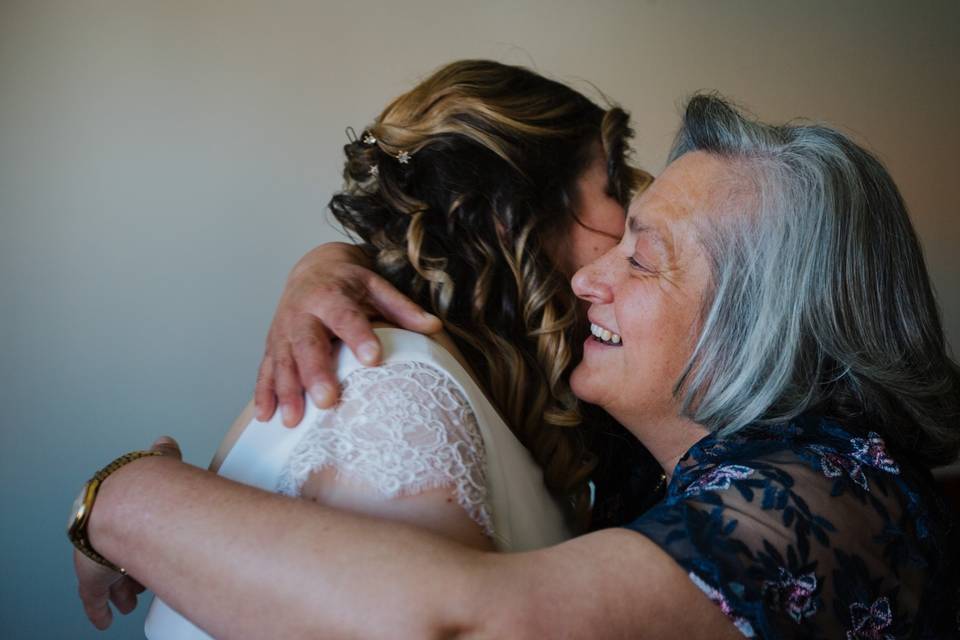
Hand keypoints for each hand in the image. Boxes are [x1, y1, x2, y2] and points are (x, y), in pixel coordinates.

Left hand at [75, 437, 182, 629]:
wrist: (123, 509)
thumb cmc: (142, 490)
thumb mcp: (158, 464)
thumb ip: (163, 455)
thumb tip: (165, 444)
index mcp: (115, 509)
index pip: (122, 527)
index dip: (132, 538)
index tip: (143, 546)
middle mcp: (103, 537)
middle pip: (115, 557)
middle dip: (127, 569)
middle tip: (139, 579)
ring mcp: (97, 561)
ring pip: (111, 580)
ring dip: (123, 590)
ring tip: (132, 599)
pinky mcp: (92, 583)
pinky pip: (96, 602)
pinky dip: (101, 611)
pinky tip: (105, 619)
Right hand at [256, 242, 440, 425]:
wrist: (312, 270)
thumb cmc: (349, 284)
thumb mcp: (376, 286)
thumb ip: (402, 307)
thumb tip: (435, 326)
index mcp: (331, 295)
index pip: (346, 316)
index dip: (358, 337)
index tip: (373, 359)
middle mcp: (303, 312)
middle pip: (307, 344)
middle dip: (315, 373)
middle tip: (328, 401)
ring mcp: (283, 330)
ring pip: (282, 361)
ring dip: (286, 391)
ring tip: (293, 421)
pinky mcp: (272, 345)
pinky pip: (265, 370)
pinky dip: (264, 393)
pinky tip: (266, 417)